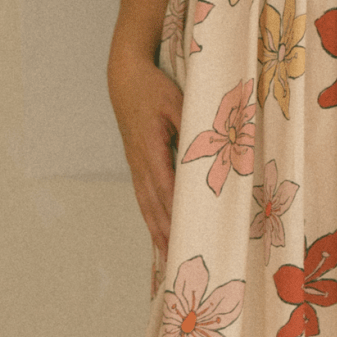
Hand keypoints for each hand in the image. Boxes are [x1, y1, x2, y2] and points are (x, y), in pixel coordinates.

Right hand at [109, 52, 183, 255]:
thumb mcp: (175, 99)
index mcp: (150, 147)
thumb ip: (192, 123)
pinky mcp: (136, 165)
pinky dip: (150, 218)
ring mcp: (135, 165)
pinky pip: (142, 197)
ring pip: (146, 205)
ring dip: (157, 231)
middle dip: (167, 231)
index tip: (188, 230)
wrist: (124, 79)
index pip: (165, 185)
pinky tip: (158, 232)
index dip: (176, 210)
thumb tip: (212, 143)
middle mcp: (139, 162)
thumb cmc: (152, 88)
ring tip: (168, 256)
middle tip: (182, 256)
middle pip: (154, 203)